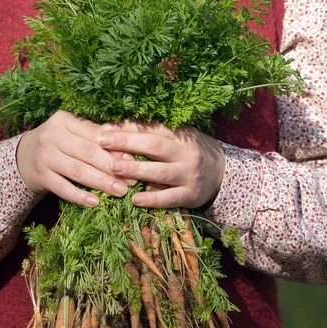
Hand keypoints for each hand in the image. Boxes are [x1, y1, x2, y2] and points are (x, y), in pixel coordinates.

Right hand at [16, 111, 134, 206]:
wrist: (22, 157)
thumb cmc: (58, 144)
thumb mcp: (72, 133)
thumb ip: (95, 139)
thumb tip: (128, 154)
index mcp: (64, 120)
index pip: (94, 134)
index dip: (116, 148)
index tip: (133, 161)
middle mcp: (52, 136)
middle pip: (88, 153)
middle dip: (112, 168)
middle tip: (132, 180)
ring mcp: (44, 157)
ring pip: (78, 171)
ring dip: (101, 182)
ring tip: (120, 191)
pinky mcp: (40, 176)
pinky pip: (63, 188)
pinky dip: (80, 196)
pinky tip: (95, 202)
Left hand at [98, 121, 225, 208]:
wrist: (224, 173)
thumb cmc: (191, 153)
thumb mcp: (178, 138)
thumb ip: (154, 134)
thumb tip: (119, 127)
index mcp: (180, 136)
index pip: (151, 129)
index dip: (127, 128)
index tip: (104, 128)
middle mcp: (185, 153)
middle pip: (154, 146)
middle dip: (126, 143)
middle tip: (102, 142)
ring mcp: (188, 175)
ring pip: (160, 172)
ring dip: (136, 169)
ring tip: (114, 168)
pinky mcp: (190, 195)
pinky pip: (169, 198)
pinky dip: (152, 199)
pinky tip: (135, 199)